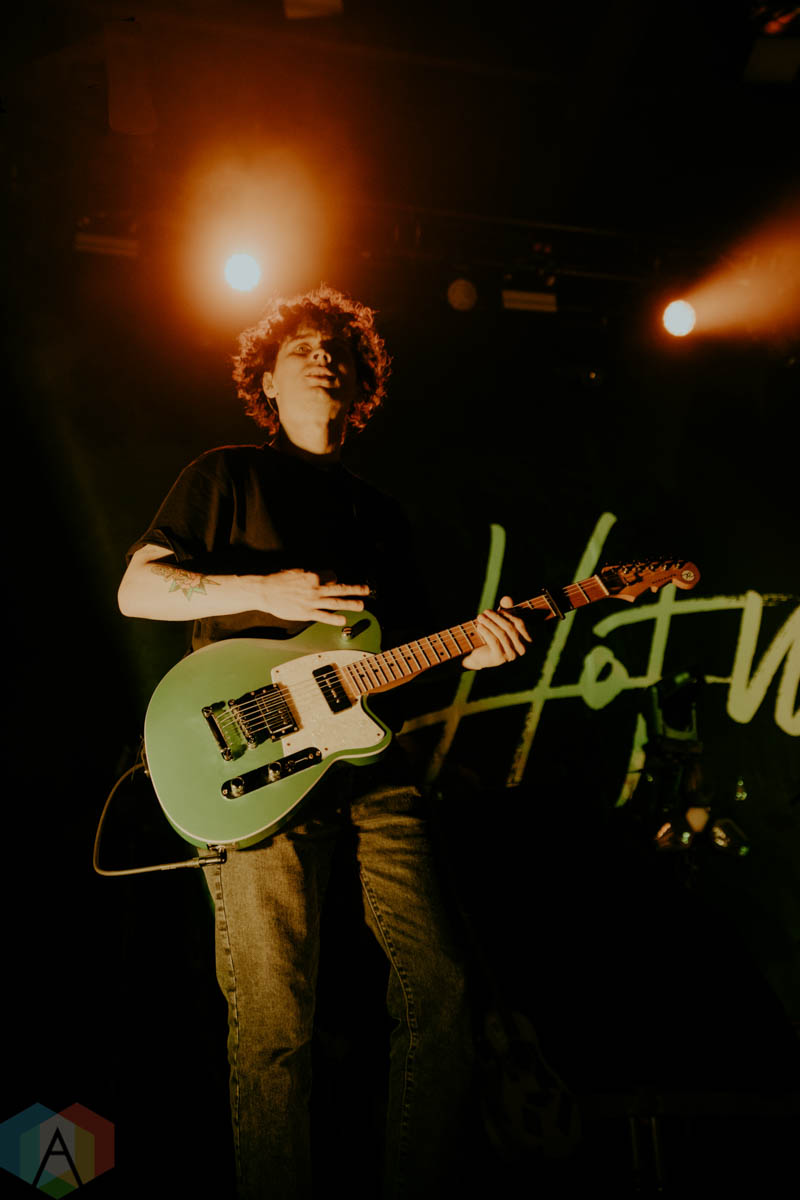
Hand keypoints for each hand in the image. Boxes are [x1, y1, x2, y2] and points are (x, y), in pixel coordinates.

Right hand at [247, 570, 369, 625]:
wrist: (264, 592)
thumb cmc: (279, 581)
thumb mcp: (297, 572)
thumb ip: (312, 576)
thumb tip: (325, 579)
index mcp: (313, 576)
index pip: (332, 577)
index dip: (334, 580)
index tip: (334, 583)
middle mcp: (315, 588)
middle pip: (339, 588)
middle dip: (355, 589)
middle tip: (366, 590)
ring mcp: (312, 602)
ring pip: (336, 603)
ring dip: (350, 604)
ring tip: (361, 605)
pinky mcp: (306, 613)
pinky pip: (324, 616)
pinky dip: (335, 619)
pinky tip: (344, 620)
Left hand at [462, 595, 531, 669]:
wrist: (480, 654)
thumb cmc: (493, 635)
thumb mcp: (500, 621)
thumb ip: (506, 609)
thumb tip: (507, 598)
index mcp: (527, 640)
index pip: (520, 623)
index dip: (509, 614)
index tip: (498, 609)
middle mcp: (522, 649)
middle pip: (509, 628)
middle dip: (496, 618)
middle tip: (485, 612)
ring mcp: (512, 655)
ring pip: (501, 634)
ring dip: (489, 623)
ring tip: (480, 617)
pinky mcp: (500, 658)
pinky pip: (494, 641)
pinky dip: (486, 632)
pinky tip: (479, 626)